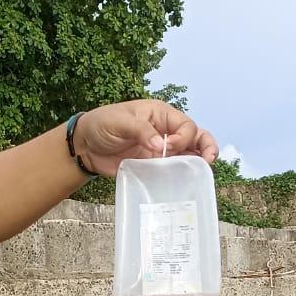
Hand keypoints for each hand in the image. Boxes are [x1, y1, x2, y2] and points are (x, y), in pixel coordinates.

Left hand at [74, 99, 218, 177]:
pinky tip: (187, 181)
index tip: (170, 147)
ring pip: (188, 154)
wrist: (86, 146)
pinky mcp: (154, 165)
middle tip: (209, 159)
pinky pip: (173, 170)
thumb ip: (141, 131)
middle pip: (195, 137)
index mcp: (160, 114)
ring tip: (205, 170)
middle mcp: (165, 131)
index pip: (185, 125)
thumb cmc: (101, 125)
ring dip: (198, 161)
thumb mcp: (120, 122)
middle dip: (205, 146)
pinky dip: (182, 175)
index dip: (183, 136)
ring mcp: (161, 149)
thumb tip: (161, 145)